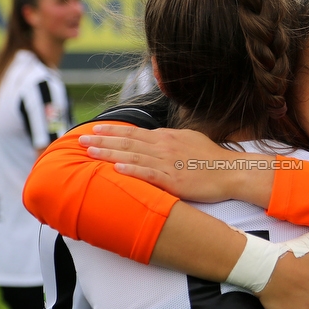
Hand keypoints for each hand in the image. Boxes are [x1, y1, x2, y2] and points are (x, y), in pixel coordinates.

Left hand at [80, 125, 270, 202]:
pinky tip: (116, 168)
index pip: (133, 132)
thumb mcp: (188, 140)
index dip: (111, 131)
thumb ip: (169, 140)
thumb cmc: (210, 159)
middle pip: (126, 142)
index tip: (93, 129)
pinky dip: (132, 170)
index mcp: (166, 138)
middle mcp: (163, 147)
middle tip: (80, 140)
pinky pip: (149, 173)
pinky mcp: (173, 179)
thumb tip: (154, 138)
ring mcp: (167, 163)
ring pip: (132, 155)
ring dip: (109, 153)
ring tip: (89, 152)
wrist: (229, 171)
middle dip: (101, 140)